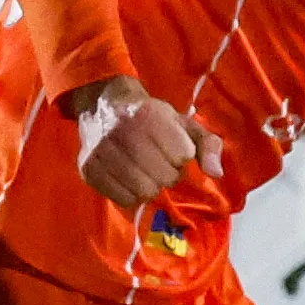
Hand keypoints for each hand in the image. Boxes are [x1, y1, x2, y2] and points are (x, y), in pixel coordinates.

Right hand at [68, 76, 220, 211]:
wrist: (104, 105)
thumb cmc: (152, 118)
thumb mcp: (184, 123)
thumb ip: (208, 145)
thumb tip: (216, 174)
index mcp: (151, 116)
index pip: (182, 157)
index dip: (182, 157)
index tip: (173, 148)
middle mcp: (123, 132)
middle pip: (163, 179)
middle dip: (167, 174)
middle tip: (159, 163)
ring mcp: (102, 152)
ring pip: (143, 192)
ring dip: (150, 186)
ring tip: (145, 171)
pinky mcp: (88, 169)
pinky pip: (122, 199)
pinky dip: (131, 194)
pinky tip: (130, 179)